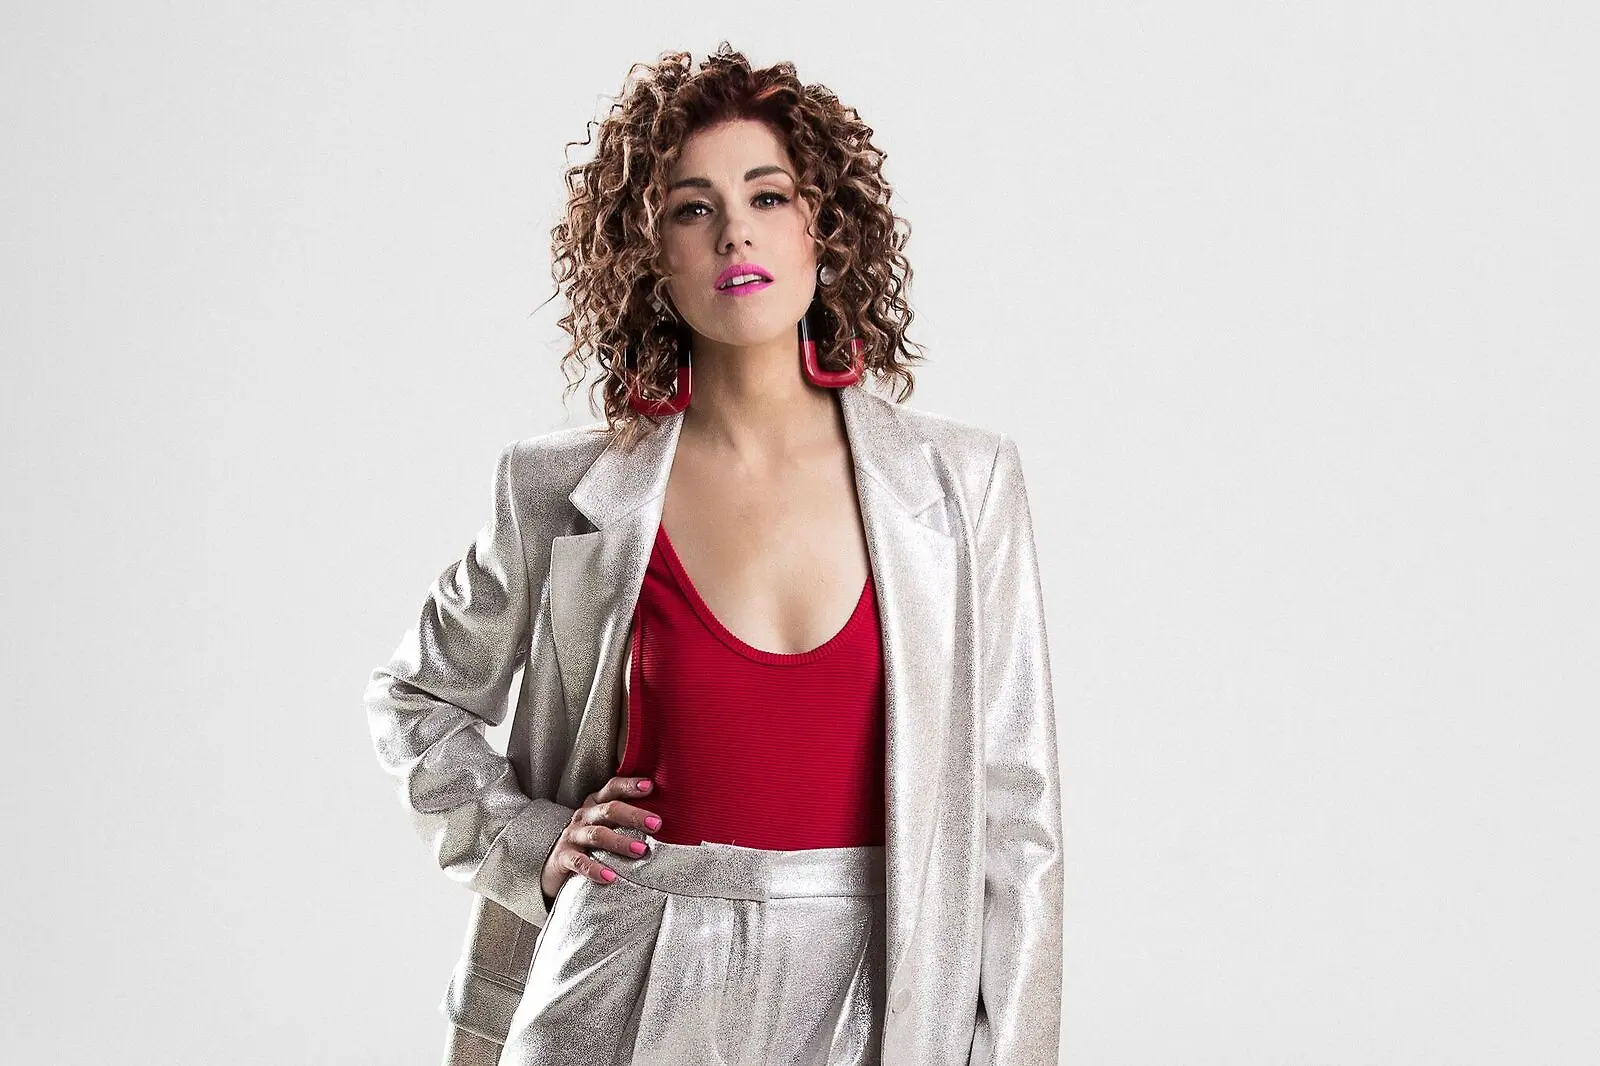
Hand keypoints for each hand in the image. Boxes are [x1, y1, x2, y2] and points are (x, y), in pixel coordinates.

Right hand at [539, 775, 661, 900]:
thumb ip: (627, 820)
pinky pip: (579, 863)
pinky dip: (595, 869)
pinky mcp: (563, 858)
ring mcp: (572, 836)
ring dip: (620, 842)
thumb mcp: (605, 825)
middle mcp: (584, 816)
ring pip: (597, 835)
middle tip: (657, 824)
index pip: (612, 788)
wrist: (552, 864)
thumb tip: (666, 822)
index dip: (630, 785)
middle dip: (634, 815)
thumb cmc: (589, 842)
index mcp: (595, 804)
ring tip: (641, 851)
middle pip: (609, 810)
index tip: (650, 786)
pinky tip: (611, 877)